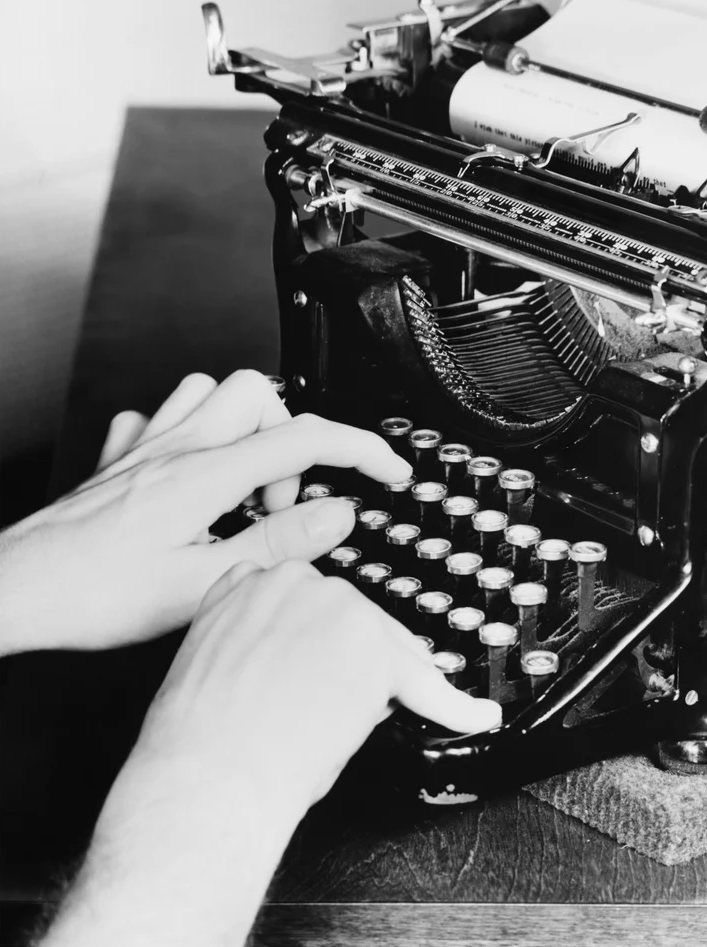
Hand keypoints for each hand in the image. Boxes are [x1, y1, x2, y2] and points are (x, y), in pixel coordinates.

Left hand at [0, 370, 411, 654]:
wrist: (17, 592)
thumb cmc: (93, 596)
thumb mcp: (200, 587)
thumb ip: (277, 548)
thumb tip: (336, 515)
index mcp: (203, 477)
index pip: (304, 438)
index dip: (360, 448)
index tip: (388, 468)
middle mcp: (176, 449)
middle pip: (259, 394)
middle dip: (292, 440)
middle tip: (285, 501)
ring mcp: (144, 448)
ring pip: (209, 391)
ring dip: (244, 427)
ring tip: (246, 484)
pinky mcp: (119, 460)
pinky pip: (160, 415)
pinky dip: (191, 432)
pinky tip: (191, 472)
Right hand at [41, 560, 500, 946]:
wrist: (207, 773)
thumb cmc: (198, 737)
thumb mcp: (209, 659)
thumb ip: (248, 634)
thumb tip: (284, 653)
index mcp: (250, 582)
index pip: (306, 601)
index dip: (320, 640)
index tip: (327, 659)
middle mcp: (298, 583)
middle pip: (353, 617)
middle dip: (354, 659)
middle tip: (336, 705)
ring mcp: (340, 611)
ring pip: (388, 646)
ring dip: (389, 682)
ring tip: (362, 723)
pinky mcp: (376, 650)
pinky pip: (427, 683)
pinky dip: (455, 705)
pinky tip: (474, 715)